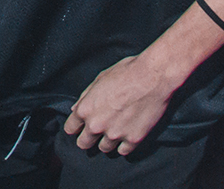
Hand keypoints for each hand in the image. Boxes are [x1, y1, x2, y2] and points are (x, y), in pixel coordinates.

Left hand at [63, 54, 180, 155]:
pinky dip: (124, 144)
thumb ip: (85, 97)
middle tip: (95, 133)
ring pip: (104, 149)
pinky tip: (127, 134)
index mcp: (86, 109)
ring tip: (114, 130)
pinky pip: (123, 151)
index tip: (80, 126)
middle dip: (87, 138)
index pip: (70, 129)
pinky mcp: (133, 140)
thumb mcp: (99, 79)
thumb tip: (75, 110)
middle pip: (83, 144)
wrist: (153, 77)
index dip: (75, 127)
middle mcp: (97, 125)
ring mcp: (115, 134)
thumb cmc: (126, 72)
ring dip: (107, 141)